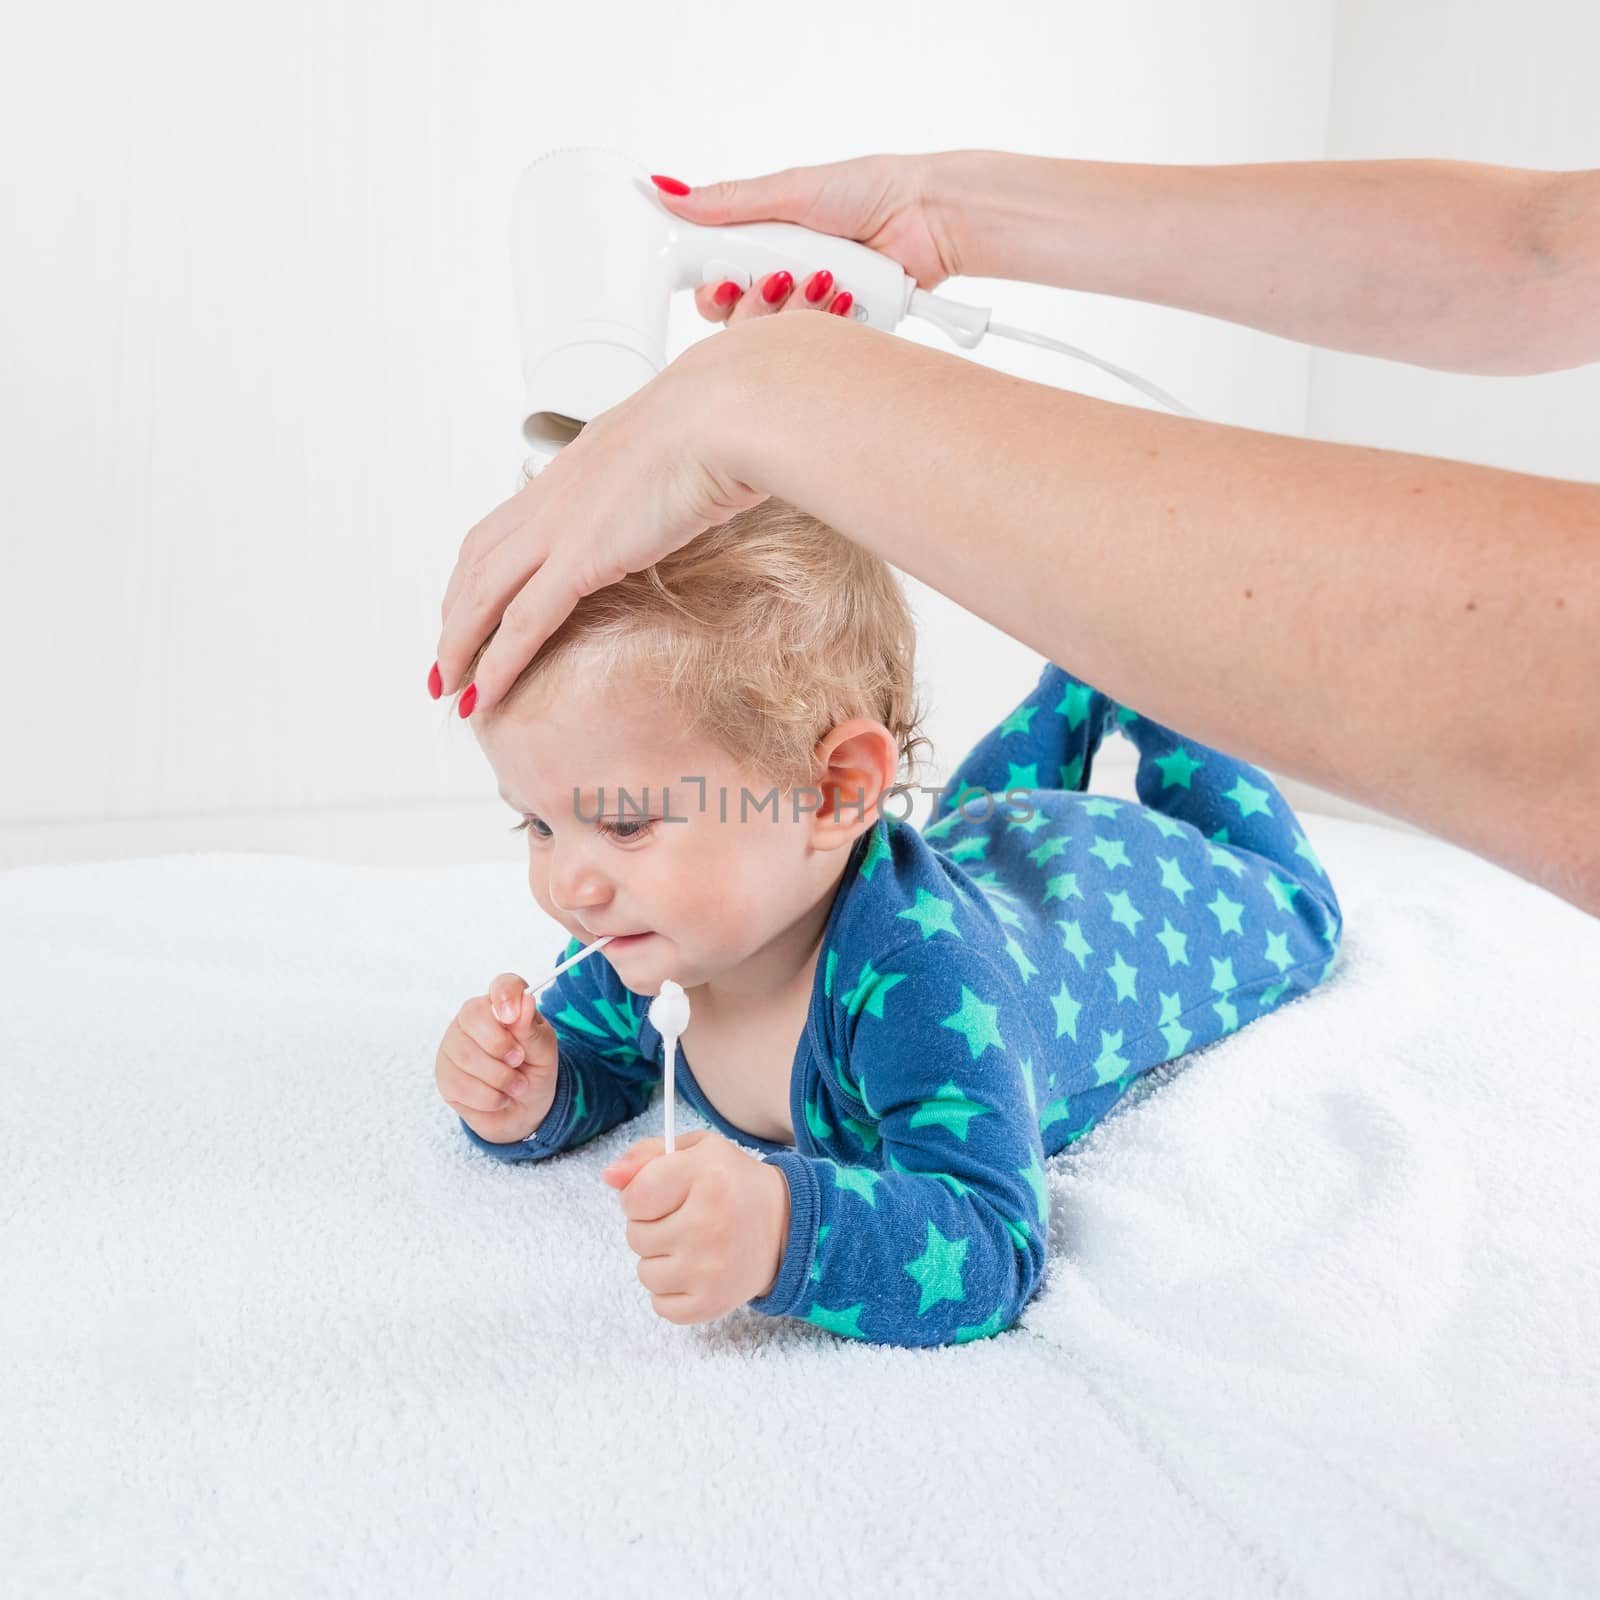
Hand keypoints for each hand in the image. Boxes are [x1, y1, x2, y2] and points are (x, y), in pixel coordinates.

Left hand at [433, 326, 771, 714]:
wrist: (724, 413)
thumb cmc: (721, 422)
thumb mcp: (677, 447)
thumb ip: (663, 472)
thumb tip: (687, 486)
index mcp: (572, 469)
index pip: (504, 526)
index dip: (478, 570)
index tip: (469, 602)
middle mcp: (552, 496)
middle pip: (477, 562)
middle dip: (454, 613)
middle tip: (446, 654)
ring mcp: (560, 526)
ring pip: (483, 595)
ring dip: (460, 645)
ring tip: (450, 685)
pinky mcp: (580, 557)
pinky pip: (524, 622)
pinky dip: (498, 663)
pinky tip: (486, 693)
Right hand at [436, 973, 560, 1143]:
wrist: (524, 1109)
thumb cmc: (534, 1071)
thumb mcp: (543, 1051)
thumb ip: (530, 1029)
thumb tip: (525, 1000)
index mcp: (503, 1005)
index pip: (502, 985)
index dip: (506, 995)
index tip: (513, 1015)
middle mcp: (471, 1019)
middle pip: (473, 1016)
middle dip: (501, 1045)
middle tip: (519, 1061)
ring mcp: (453, 1045)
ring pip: (466, 1055)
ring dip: (500, 1077)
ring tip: (517, 1086)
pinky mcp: (444, 1075)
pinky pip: (461, 1084)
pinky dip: (489, 1097)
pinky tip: (500, 1098)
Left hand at [600, 1129, 792, 1323]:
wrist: (786, 1226)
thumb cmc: (732, 1184)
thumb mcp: (697, 1151)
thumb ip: (647, 1156)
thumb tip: (608, 1176)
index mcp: (706, 1176)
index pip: (633, 1197)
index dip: (640, 1195)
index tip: (664, 1194)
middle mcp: (708, 1224)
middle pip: (635, 1236)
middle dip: (651, 1226)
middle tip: (686, 1218)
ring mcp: (710, 1270)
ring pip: (644, 1272)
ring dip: (660, 1259)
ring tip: (692, 1245)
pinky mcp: (711, 1303)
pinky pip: (660, 1304)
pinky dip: (672, 1290)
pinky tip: (696, 1270)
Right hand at [656, 153, 957, 322]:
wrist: (930, 218)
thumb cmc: (870, 192)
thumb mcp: (792, 191)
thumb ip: (730, 203)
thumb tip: (671, 192)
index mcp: (763, 245)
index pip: (715, 282)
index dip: (712, 286)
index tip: (722, 278)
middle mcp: (783, 280)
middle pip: (737, 319)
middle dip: (755, 300)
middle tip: (780, 276)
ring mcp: (811, 310)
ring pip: (774, 339)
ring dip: (796, 306)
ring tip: (828, 275)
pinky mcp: (840, 332)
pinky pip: (816, 346)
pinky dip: (829, 320)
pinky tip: (847, 297)